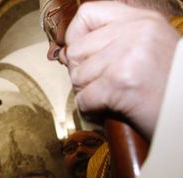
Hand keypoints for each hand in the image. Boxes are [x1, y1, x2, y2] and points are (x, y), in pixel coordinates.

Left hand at [61, 1, 179, 138]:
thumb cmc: (167, 86)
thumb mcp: (147, 49)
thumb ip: (109, 43)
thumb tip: (65, 53)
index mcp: (142, 19)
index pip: (88, 13)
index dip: (75, 35)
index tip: (81, 54)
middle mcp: (136, 32)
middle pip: (76, 49)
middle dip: (82, 73)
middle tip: (103, 84)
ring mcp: (128, 56)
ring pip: (77, 76)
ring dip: (88, 93)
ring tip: (112, 97)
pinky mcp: (121, 83)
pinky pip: (84, 98)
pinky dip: (91, 110)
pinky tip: (110, 109)